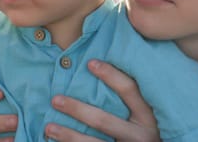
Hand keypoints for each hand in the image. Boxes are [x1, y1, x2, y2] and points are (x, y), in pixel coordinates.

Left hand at [44, 60, 159, 141]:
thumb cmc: (146, 132)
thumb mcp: (147, 116)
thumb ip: (134, 98)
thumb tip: (100, 66)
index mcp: (148, 117)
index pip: (129, 90)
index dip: (110, 75)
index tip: (89, 63)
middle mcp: (141, 136)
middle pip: (104, 120)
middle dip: (77, 109)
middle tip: (55, 99)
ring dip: (68, 135)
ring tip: (48, 127)